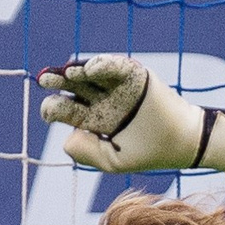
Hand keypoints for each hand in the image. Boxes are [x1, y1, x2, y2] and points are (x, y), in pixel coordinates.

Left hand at [35, 54, 224, 174]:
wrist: (180, 142)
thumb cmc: (148, 152)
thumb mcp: (112, 160)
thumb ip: (86, 152)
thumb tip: (64, 137)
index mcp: (93, 120)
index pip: (65, 110)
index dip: (52, 108)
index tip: (49, 112)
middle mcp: (102, 100)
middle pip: (73, 87)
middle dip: (57, 82)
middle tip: (43, 79)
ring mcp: (117, 86)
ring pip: (90, 74)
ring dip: (77, 71)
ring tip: (68, 73)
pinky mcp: (134, 75)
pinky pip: (114, 65)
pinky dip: (102, 64)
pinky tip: (90, 69)